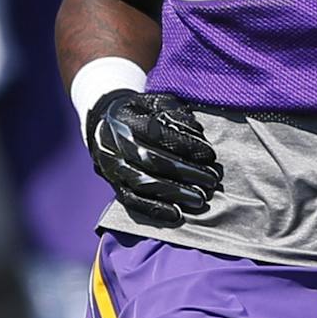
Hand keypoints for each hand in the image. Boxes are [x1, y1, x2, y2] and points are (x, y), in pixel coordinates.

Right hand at [85, 90, 221, 226]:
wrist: (104, 123)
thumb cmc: (139, 112)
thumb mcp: (155, 103)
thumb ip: (175, 113)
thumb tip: (196, 132)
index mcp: (124, 119)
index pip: (157, 133)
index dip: (185, 145)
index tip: (210, 155)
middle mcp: (115, 144)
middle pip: (152, 161)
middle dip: (186, 172)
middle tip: (212, 180)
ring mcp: (112, 167)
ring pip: (143, 183)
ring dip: (174, 193)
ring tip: (200, 198)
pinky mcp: (114, 185)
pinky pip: (132, 201)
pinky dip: (155, 209)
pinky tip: (177, 214)